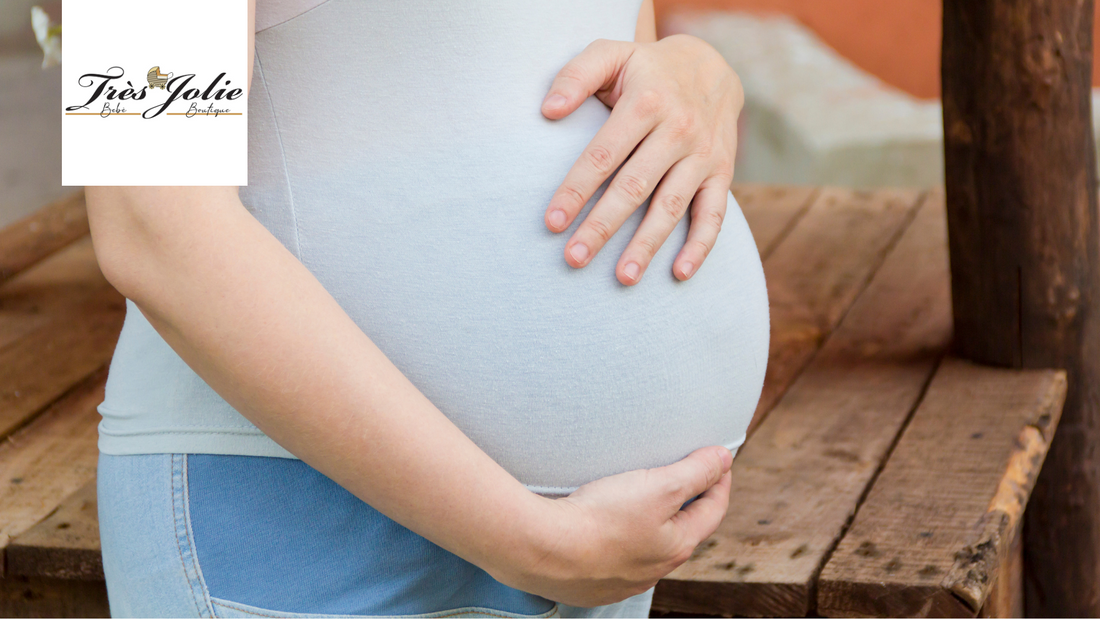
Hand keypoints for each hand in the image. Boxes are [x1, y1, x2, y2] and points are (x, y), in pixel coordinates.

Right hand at [493, 446, 733, 607]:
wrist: (543, 549)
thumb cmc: (601, 518)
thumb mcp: (660, 486)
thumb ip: (695, 472)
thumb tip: (723, 459)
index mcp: (676, 546)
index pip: (713, 510)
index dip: (719, 480)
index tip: (718, 460)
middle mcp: (653, 570)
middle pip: (681, 530)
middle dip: (687, 502)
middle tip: (685, 476)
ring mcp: (621, 580)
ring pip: (647, 546)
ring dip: (651, 522)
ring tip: (642, 498)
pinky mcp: (591, 582)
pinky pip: (613, 557)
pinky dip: (618, 538)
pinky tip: (605, 526)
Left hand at [541, 35, 743, 285]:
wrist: (712, 66)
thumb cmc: (646, 68)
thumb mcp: (612, 54)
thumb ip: (576, 76)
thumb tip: (548, 110)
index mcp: (645, 102)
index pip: (603, 155)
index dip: (576, 190)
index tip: (552, 222)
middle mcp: (678, 130)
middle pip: (634, 186)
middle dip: (603, 225)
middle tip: (574, 258)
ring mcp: (702, 154)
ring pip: (672, 206)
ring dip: (647, 244)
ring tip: (623, 277)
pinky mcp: (721, 172)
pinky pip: (714, 214)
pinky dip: (700, 246)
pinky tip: (679, 274)